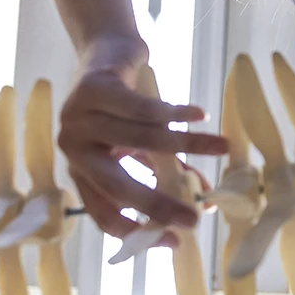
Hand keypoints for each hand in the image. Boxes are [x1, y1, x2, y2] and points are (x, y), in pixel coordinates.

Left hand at [58, 36, 227, 241]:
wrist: (106, 53)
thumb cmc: (125, 106)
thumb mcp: (142, 145)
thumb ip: (167, 171)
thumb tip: (206, 200)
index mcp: (80, 170)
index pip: (104, 213)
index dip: (139, 232)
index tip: (176, 240)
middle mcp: (73, 149)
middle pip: (117, 186)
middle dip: (158, 204)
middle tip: (195, 217)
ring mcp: (79, 117)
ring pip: (141, 140)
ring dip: (188, 146)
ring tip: (222, 148)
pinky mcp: (94, 88)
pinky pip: (143, 108)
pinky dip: (177, 114)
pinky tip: (200, 115)